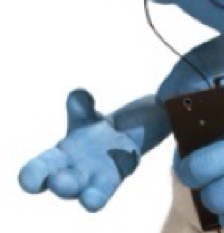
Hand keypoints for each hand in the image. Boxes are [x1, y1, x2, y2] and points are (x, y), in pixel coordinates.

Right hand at [19, 89, 140, 211]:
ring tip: (89, 200)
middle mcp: (74, 174)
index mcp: (58, 159)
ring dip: (89, 195)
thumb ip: (80, 106)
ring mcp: (96, 178)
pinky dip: (116, 176)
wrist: (121, 138)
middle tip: (57, 181)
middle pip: (63, 184)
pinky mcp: (118, 176)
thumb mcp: (86, 116)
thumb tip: (78, 94)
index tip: (28, 180)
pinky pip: (114, 182)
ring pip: (90, 192)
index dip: (32, 175)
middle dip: (61, 184)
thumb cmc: (93, 132)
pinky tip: (122, 167)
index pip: (40, 169)